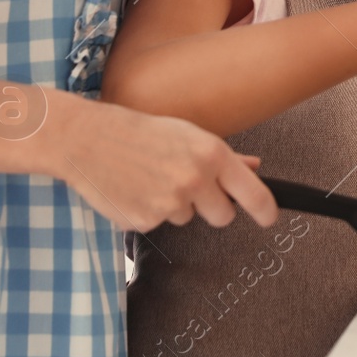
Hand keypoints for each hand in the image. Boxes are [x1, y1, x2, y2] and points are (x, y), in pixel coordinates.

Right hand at [43, 93, 277, 231]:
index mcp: (212, 154)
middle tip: (193, 189)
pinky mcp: (143, 221)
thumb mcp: (188, 134)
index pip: (253, 193)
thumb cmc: (140, 132)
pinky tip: (133, 189)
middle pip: (223, 217)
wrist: (87, 139)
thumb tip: (255, 167)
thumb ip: (225, 156)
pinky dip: (148, 211)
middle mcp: (195, 180)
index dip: (265, 210)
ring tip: (151, 178)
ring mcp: (168, 203)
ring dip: (175, 205)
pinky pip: (157, 223)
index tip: (269, 218)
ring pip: (187, 218)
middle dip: (213, 208)